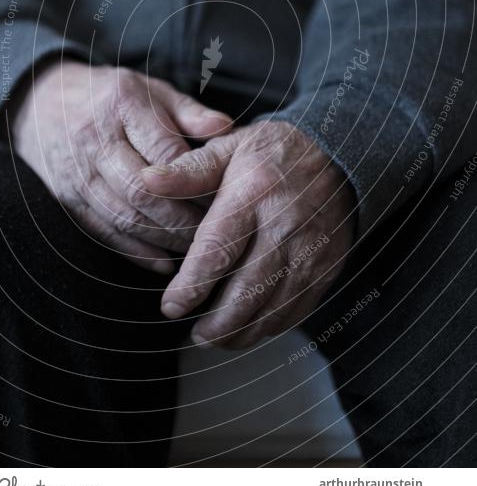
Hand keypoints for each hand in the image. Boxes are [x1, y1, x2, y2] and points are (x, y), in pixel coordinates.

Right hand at [7, 60, 231, 272]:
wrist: (43, 103)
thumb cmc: (112, 96)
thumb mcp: (152, 90)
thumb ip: (189, 112)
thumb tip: (227, 128)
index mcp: (122, 104)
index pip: (165, 151)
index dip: (196, 179)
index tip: (224, 195)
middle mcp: (95, 140)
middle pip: (143, 191)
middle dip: (183, 218)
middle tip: (214, 232)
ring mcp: (77, 172)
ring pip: (124, 217)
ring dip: (163, 240)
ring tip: (196, 250)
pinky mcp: (66, 199)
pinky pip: (103, 232)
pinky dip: (136, 253)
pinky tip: (165, 264)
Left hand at [142, 120, 354, 344]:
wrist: (338, 156)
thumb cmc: (273, 153)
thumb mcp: (230, 148)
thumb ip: (189, 171)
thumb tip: (147, 182)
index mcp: (253, 195)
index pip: (217, 250)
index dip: (192, 286)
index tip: (171, 307)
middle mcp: (283, 227)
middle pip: (246, 290)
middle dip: (216, 324)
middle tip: (195, 334)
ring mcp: (309, 251)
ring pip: (272, 308)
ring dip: (242, 332)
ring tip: (216, 337)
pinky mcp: (326, 268)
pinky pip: (296, 309)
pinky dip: (270, 326)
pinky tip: (249, 327)